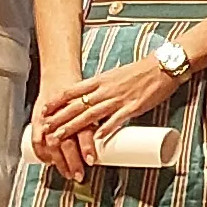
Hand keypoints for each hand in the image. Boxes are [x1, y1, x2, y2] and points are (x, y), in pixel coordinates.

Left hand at [31, 38, 190, 181]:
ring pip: (90, 115)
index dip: (57, 102)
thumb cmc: (140, 71)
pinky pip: (116, 120)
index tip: (44, 110)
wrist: (163, 67)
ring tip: (60, 138)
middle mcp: (106, 89)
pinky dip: (105, 130)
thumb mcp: (115, 75)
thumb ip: (102, 87)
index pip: (72, 90)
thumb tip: (90, 99)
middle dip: (59, 119)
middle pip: (77, 105)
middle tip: (45, 129)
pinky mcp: (133, 108)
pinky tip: (95, 139)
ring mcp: (119, 99)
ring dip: (73, 127)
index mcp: (101, 80)